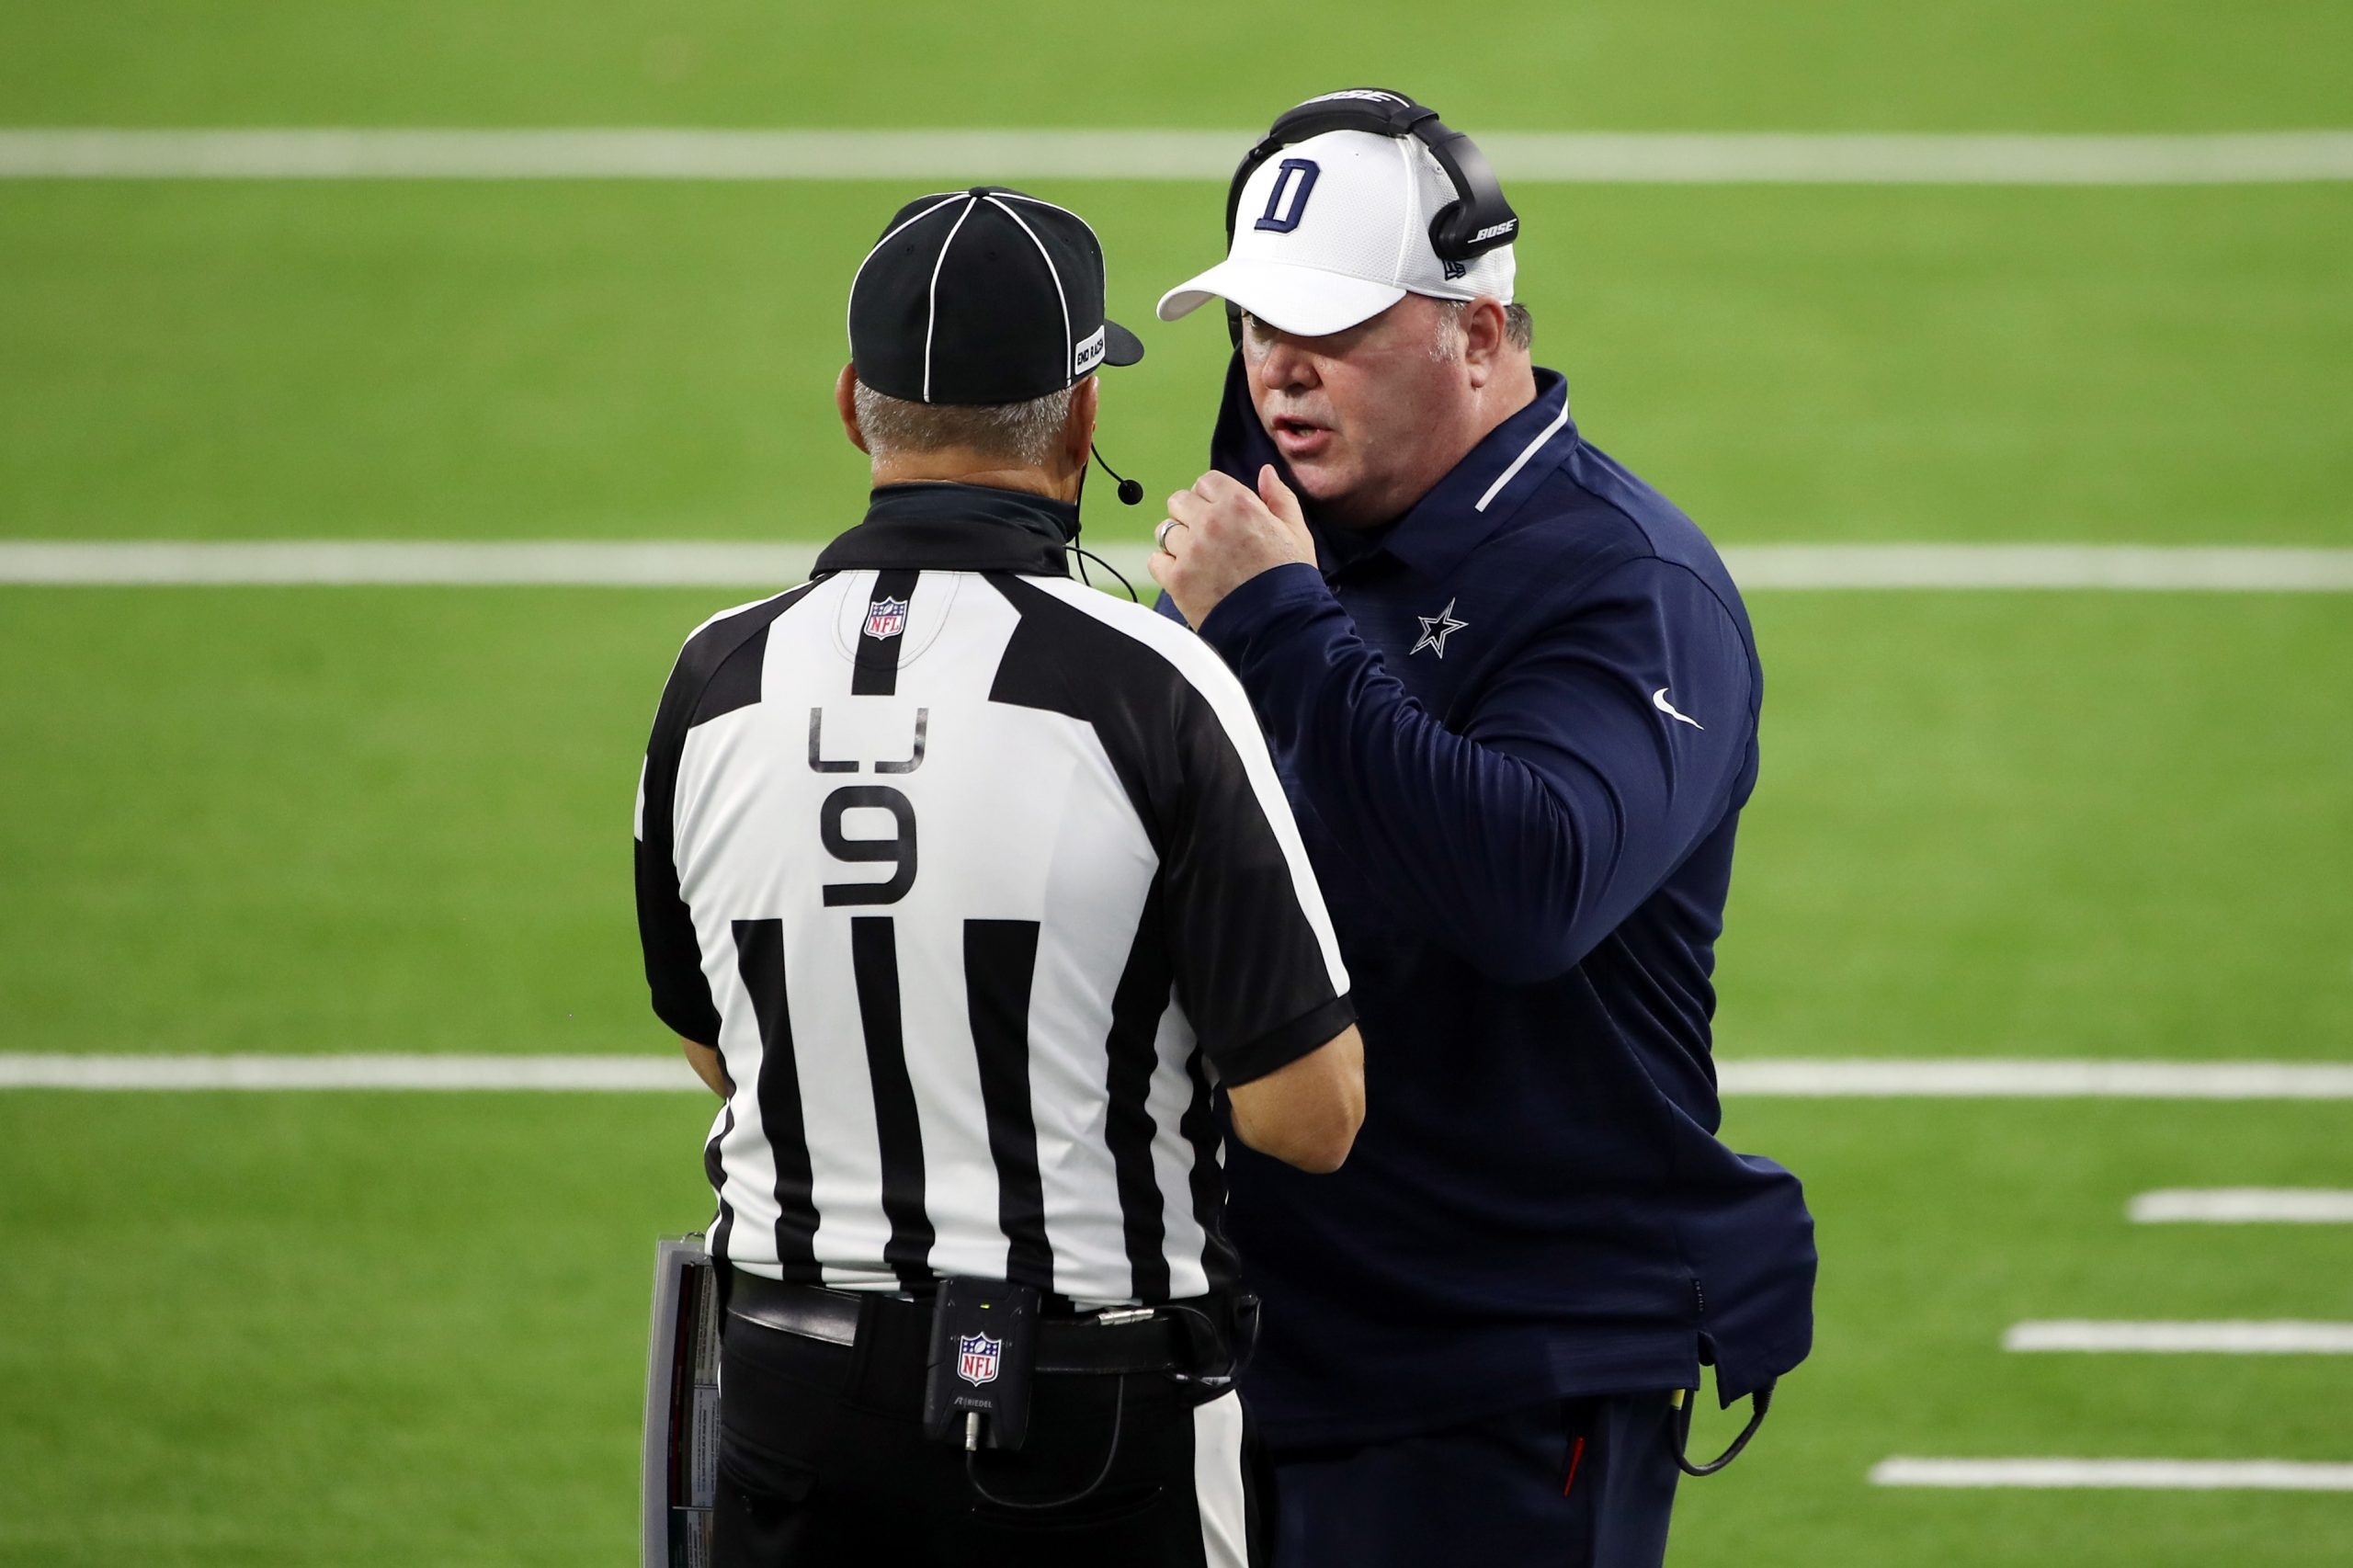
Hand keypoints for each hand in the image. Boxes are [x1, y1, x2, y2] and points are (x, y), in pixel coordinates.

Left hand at [1148, 465, 1315, 627]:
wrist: (1280, 625)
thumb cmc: (1290, 580)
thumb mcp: (1296, 532)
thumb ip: (1279, 497)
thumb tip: (1265, 473)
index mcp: (1238, 504)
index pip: (1206, 481)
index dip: (1211, 495)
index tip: (1217, 511)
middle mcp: (1210, 522)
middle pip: (1179, 501)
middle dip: (1190, 513)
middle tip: (1206, 534)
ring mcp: (1190, 551)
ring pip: (1165, 531)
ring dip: (1179, 541)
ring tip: (1199, 558)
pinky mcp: (1176, 580)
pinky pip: (1155, 560)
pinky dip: (1166, 566)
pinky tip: (1186, 573)